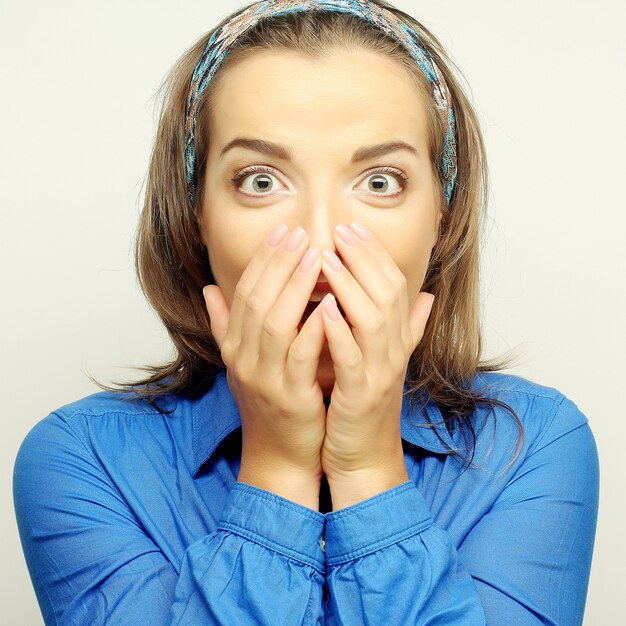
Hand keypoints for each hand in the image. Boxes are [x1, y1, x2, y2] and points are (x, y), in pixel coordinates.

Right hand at [202, 224, 327, 502]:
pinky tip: (329, 303)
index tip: (282, 232)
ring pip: (274, 321)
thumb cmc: (269, 403)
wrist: (280, 453)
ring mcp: (263, 377)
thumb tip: (210, 289)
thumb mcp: (244, 361)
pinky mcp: (288, 395)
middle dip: (277, 263)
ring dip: (293, 285)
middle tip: (298, 233)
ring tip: (314, 256)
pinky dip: (312, 327)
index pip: (244, 293)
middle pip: (257, 300)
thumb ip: (227, 325)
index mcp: (234, 346)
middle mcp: (242, 358)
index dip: (262, 261)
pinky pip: (300, 354)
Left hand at [317, 222, 434, 489]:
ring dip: (350, 287)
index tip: (353, 228)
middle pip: (388, 294)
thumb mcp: (384, 360)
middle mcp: (393, 352)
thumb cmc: (364, 403)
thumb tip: (426, 296)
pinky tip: (323, 309)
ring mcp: (379, 374)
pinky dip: (339, 332)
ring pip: (373, 320)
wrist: (362, 455)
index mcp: (396, 340)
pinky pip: (351, 358)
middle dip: (365, 259)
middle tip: (341, 230)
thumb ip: (403, 327)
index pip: (394, 286)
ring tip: (328, 259)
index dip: (375, 255)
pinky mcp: (360, 396)